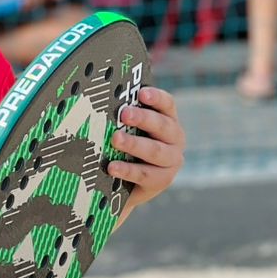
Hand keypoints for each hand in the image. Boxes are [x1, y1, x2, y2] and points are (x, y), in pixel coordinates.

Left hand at [108, 86, 184, 213]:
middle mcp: (175, 139)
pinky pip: (145, 174)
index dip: (156, 97)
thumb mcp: (128, 129)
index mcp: (168, 119)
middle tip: (124, 114)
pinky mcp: (162, 180)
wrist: (129, 184)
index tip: (141, 93)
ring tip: (116, 139)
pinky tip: (112, 167)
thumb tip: (101, 100)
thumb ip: (123, 116)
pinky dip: (128, 170)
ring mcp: (171, 161)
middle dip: (142, 118)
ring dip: (134, 144)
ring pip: (154, 151)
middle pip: (162, 126)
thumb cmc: (127, 147)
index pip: (167, 104)